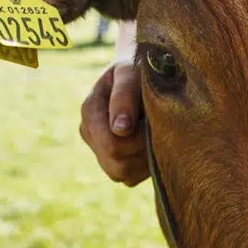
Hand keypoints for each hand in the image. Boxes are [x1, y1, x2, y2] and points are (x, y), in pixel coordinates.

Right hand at [80, 63, 147, 185]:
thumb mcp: (131, 73)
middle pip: (117, 164)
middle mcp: (91, 134)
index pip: (111, 144)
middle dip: (143, 150)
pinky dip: (146, 165)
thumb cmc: (138, 70)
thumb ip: (124, 97)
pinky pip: (132, 178)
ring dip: (146, 158)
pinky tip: (152, 143)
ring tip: (153, 132)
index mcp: (90, 111)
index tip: (154, 120)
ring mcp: (101, 151)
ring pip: (124, 174)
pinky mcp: (115, 163)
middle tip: (157, 127)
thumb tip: (121, 129)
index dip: (138, 139)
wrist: (143, 77)